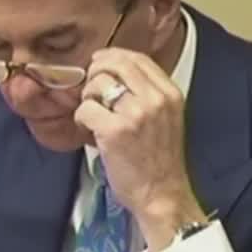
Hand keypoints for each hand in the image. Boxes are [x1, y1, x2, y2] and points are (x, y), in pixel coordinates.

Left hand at [73, 48, 203, 249]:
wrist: (162, 195)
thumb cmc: (160, 161)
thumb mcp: (167, 118)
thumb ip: (148, 94)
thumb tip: (115, 71)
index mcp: (170, 93)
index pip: (138, 58)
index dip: (113, 57)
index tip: (100, 64)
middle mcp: (156, 99)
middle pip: (116, 63)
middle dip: (96, 72)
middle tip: (90, 89)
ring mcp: (136, 114)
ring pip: (98, 83)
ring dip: (88, 97)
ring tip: (93, 115)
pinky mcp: (115, 131)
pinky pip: (86, 108)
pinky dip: (81, 118)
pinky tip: (89, 131)